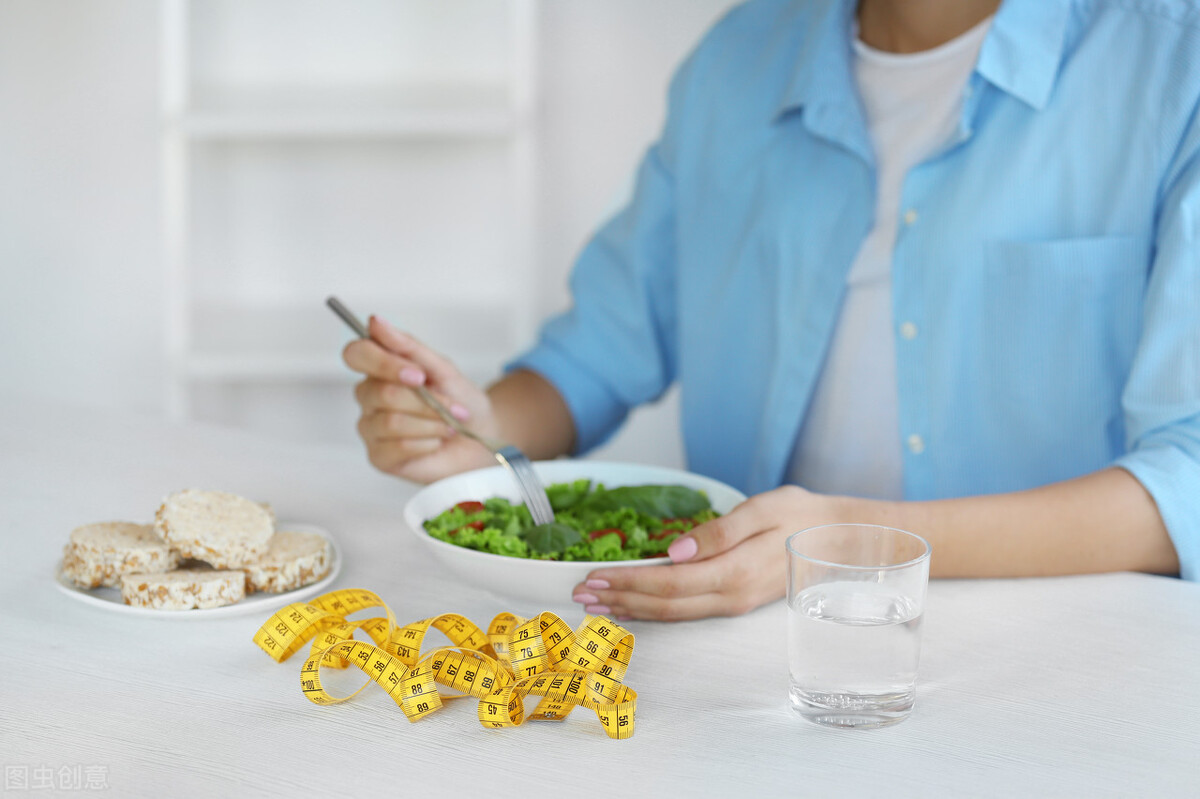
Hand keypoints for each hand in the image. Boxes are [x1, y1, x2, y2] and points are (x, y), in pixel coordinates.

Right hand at [342, 316, 496, 483]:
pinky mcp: (379, 457)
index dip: (383, 363)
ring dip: (431, 422)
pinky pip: (398, 447)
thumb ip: (408, 346)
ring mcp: (371, 428)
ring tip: (448, 425)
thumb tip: (375, 322)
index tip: (418, 374)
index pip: (356, 354)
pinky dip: (428, 442)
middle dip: (426, 401)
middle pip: (382, 392)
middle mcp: (368, 397)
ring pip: (392, 422)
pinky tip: (436, 441)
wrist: (482, 437)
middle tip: (452, 406)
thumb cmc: (460, 400)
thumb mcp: (442, 368)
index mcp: (378, 369)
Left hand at [569, 485, 839, 620]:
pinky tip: (634, 604)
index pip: (667, 583)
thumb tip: (675, 552)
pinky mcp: (734, 602)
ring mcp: (732, 603)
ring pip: (672, 613)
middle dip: (619, 599)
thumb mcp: (763, 509)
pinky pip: (686, 611)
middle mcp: (729, 595)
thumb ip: (719, 532)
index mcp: (733, 572)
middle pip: (663, 604)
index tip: (593, 578)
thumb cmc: (802, 515)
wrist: (840, 538)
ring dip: (631, 607)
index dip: (627, 582)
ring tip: (596, 602)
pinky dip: (653, 609)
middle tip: (579, 593)